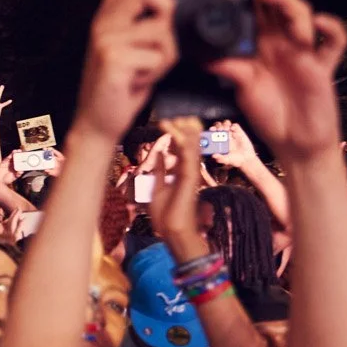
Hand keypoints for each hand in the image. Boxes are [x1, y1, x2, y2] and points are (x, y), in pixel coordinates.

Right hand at [75, 0, 178, 142]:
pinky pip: (156, 56)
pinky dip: (156, 72)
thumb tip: (173, 3)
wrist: (96, 122)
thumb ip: (141, 24)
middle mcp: (101, 26)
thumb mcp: (129, 49)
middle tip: (166, 36)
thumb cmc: (120, 87)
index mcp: (103, 19)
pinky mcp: (113, 60)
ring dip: (165, 54)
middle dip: (167, 10)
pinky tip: (139, 82)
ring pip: (160, 30)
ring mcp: (105, 42)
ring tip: (147, 70)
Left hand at [148, 117, 205, 255]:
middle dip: (183, 130)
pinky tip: (183, 134)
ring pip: (191, 150)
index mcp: (179, 174)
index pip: (179, 150)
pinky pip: (190, 160)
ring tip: (183, 118)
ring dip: (186, 134)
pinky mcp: (190, 181)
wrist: (172, 231)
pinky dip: (187, 147)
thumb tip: (157, 155)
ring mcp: (190, 176)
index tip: (167, 122)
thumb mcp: (156, 187)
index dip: (174, 135)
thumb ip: (159, 171)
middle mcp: (187, 173)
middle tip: (179, 115)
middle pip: (187, 146)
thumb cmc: (165, 215)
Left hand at [207, 0, 346, 163]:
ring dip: (289, 5)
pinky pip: (334, 43)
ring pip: (302, 15)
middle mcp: (280, 43)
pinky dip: (330, 30)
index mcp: (258, 46)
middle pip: (276, 4)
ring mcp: (303, 52)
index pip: (249, 10)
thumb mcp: (244, 91)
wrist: (295, 144)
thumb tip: (206, 56)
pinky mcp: (323, 66)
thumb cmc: (269, 116)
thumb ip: (231, 71)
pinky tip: (318, 24)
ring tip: (273, 0)